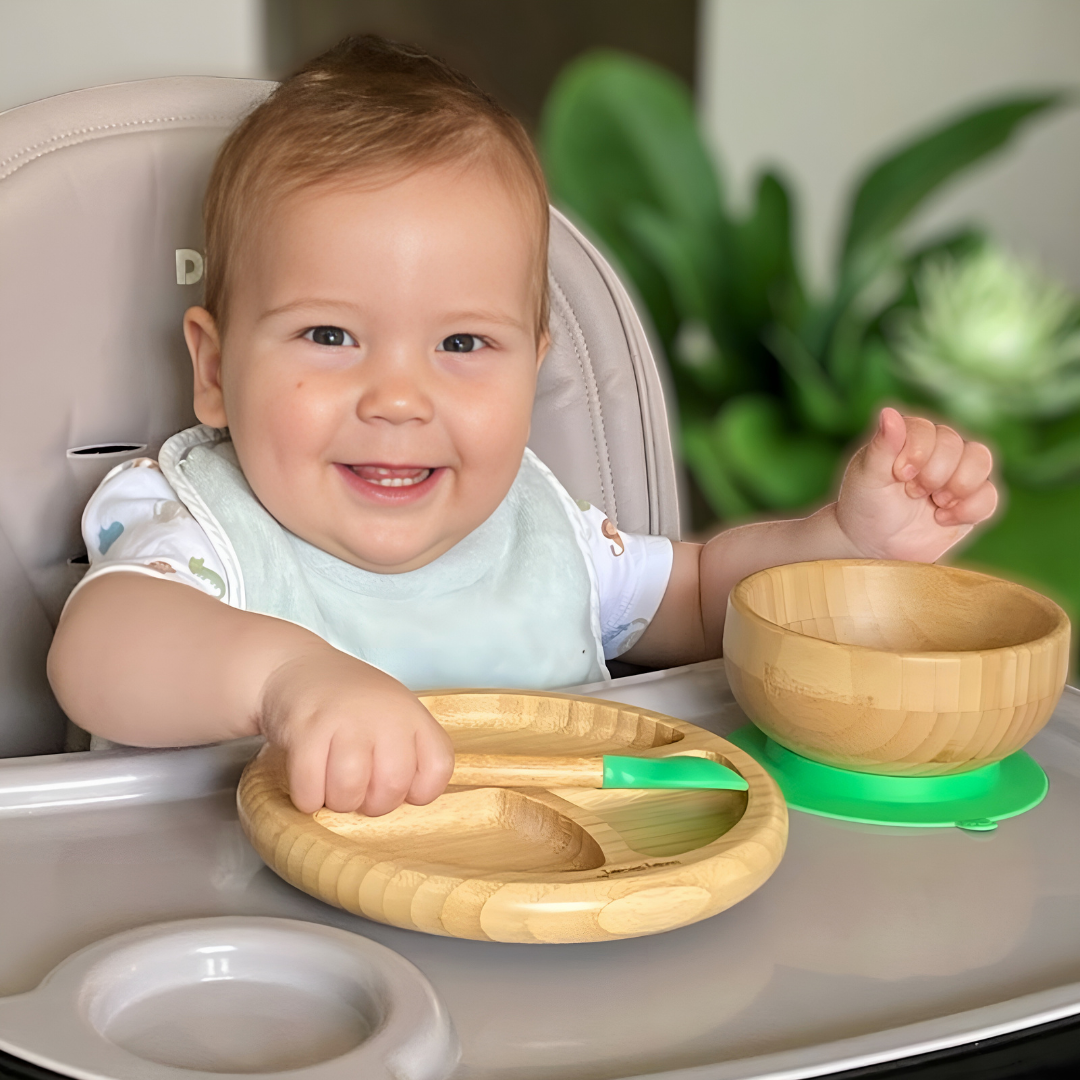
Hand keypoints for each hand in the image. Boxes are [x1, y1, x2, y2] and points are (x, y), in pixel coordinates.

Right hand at [258, 643, 454, 815]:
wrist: (297, 667)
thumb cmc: (350, 704)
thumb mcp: (394, 715)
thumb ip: (406, 754)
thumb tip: (400, 801)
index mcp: (413, 715)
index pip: (437, 768)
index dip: (418, 791)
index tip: (397, 786)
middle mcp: (385, 715)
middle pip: (392, 787)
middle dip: (371, 804)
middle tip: (358, 788)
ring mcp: (346, 720)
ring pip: (349, 791)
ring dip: (337, 801)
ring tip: (331, 784)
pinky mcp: (306, 729)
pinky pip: (310, 790)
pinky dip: (307, 798)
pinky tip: (309, 782)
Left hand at [836, 407, 997, 562]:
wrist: (874, 543)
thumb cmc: (866, 503)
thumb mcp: (868, 477)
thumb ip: (882, 446)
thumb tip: (888, 412)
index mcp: (910, 437)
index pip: (930, 430)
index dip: (919, 452)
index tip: (899, 475)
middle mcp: (938, 450)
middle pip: (957, 445)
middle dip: (935, 474)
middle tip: (912, 492)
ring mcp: (957, 474)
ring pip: (982, 461)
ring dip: (959, 486)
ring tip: (935, 503)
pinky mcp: (970, 501)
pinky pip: (989, 496)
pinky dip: (969, 510)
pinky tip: (942, 519)